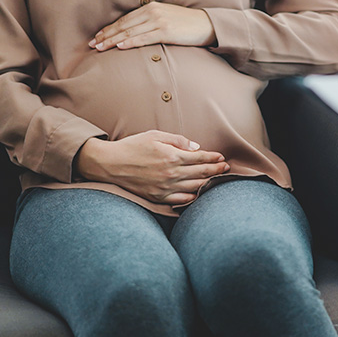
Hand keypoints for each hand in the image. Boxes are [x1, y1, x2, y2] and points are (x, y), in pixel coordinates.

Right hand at [75, 130, 228, 204]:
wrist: (110, 164)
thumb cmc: (133, 146)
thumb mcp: (155, 135)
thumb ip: (178, 140)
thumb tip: (196, 147)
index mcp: (172, 156)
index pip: (200, 158)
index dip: (213, 158)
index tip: (222, 157)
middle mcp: (171, 174)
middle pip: (201, 173)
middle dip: (216, 170)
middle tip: (226, 168)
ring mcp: (165, 188)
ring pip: (194, 188)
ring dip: (208, 184)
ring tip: (217, 180)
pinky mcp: (158, 197)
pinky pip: (181, 201)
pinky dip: (192, 198)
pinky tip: (198, 194)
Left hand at [89, 2, 215, 50]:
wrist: (205, 25)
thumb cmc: (186, 24)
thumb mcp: (166, 18)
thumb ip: (150, 22)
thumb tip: (135, 33)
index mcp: (150, 8)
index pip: (124, 20)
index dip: (109, 28)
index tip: (98, 36)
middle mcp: (152, 12)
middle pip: (124, 26)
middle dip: (106, 35)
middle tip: (93, 44)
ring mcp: (158, 21)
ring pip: (130, 32)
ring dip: (113, 41)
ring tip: (101, 48)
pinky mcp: (165, 32)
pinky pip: (144, 38)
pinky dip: (130, 43)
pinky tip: (119, 47)